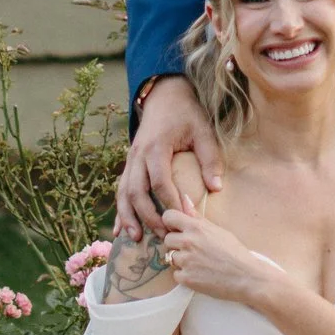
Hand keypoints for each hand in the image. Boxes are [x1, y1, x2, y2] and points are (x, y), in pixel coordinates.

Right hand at [116, 75, 220, 235]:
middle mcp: (138, 155)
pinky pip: (121, 189)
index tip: (185, 218)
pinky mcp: (129, 164)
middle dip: (148, 216)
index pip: (161, 181)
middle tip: (164, 234)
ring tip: (136, 238)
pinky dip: (120, 210)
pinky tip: (119, 230)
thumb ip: (210, 158)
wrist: (164, 96)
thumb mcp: (203, 131)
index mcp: (156, 147)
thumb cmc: (186, 114)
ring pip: (123, 192)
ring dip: (128, 216)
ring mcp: (130, 160)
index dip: (171, 202)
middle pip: (137, 191)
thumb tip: (215, 188)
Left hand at [158, 202, 287, 310]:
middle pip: (167, 239)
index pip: (168, 217)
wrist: (246, 277)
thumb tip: (184, 199)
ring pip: (171, 258)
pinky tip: (199, 274)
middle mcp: (188, 242)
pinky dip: (185, 276)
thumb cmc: (235, 252)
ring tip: (199, 263)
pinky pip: (176, 275)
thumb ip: (197, 217)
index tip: (178, 229)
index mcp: (196, 227)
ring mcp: (186, 261)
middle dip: (177, 244)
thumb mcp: (217, 230)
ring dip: (181, 261)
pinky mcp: (186, 278)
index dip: (171, 223)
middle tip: (193, 250)